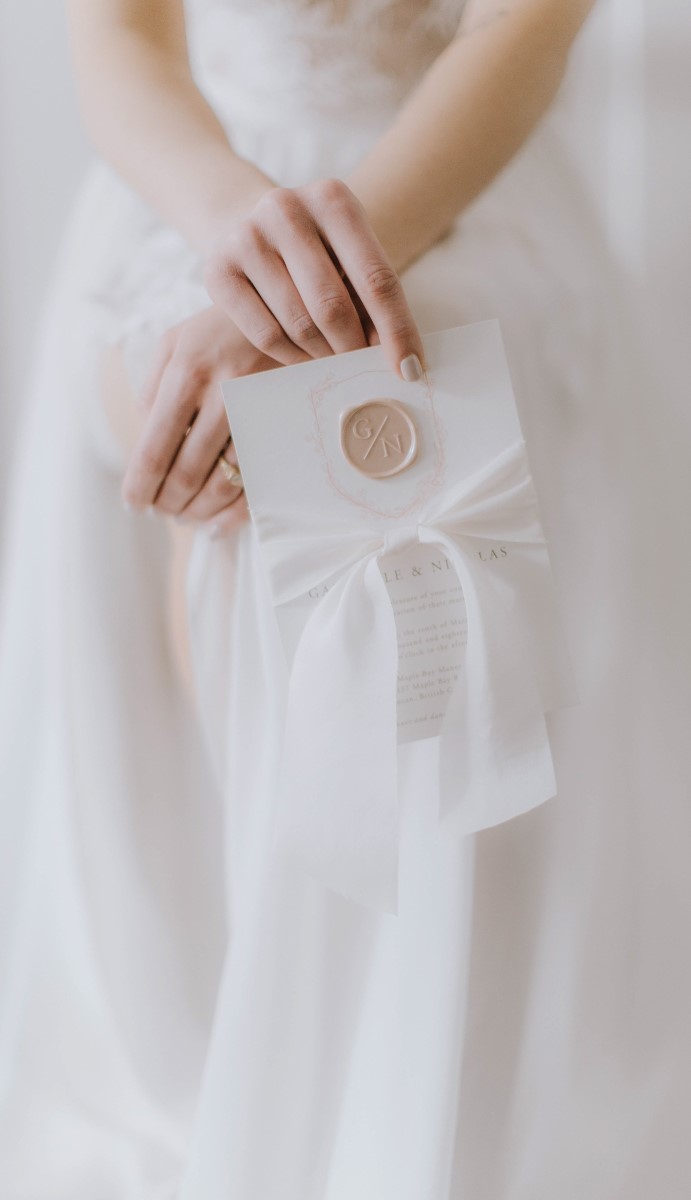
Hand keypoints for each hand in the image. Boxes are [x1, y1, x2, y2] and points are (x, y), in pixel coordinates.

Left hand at [121, 306, 276, 536]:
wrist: (293, 306)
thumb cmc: (223, 328)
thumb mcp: (176, 340)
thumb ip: (153, 387)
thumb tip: (146, 438)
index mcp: (187, 372)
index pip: (155, 445)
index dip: (140, 483)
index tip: (133, 504)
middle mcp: (222, 394)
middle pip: (186, 472)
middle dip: (167, 502)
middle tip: (159, 511)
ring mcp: (259, 413)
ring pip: (223, 483)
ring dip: (198, 512)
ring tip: (185, 517)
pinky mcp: (286, 425)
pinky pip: (258, 483)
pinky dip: (235, 514)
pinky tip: (217, 527)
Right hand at [203, 178, 424, 380]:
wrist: (247, 226)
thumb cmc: (317, 251)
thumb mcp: (351, 257)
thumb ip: (374, 299)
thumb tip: (402, 362)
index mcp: (333, 198)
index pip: (377, 278)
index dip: (397, 330)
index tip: (411, 371)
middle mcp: (285, 208)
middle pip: (333, 306)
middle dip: (354, 348)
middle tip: (361, 367)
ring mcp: (246, 236)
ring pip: (299, 324)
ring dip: (324, 355)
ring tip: (333, 359)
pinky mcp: (216, 269)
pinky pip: (266, 335)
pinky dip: (292, 357)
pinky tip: (304, 357)